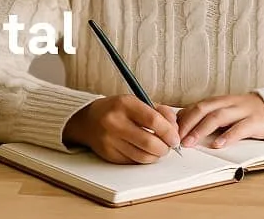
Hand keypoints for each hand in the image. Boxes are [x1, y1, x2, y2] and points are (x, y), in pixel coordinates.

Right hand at [63, 95, 180, 163]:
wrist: (88, 120)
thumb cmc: (117, 110)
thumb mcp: (137, 101)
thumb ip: (159, 111)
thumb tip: (175, 128)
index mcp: (125, 104)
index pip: (154, 120)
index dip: (169, 132)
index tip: (175, 137)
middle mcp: (115, 122)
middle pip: (149, 142)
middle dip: (165, 148)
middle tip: (169, 146)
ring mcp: (110, 140)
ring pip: (143, 156)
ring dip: (156, 156)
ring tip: (158, 149)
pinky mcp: (108, 154)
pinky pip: (134, 162)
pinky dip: (144, 159)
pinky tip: (144, 151)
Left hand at [176, 93, 263, 148]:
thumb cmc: (242, 114)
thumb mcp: (223, 112)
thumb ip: (205, 117)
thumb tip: (180, 126)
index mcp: (218, 101)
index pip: (195, 106)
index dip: (182, 118)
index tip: (170, 130)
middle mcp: (227, 103)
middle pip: (203, 109)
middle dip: (188, 123)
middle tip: (176, 138)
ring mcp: (242, 111)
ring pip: (218, 117)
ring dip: (202, 130)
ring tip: (191, 142)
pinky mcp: (255, 121)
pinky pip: (240, 128)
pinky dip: (228, 136)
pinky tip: (218, 144)